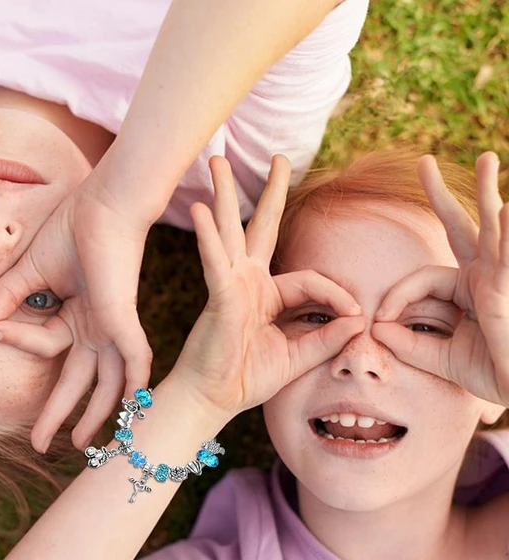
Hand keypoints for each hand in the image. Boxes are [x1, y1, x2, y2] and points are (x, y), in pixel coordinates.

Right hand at [0, 176, 152, 452]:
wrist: (103, 206)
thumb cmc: (71, 232)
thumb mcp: (30, 273)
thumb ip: (8, 300)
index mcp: (77, 317)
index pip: (44, 346)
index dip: (15, 340)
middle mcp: (97, 328)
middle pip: (80, 380)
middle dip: (61, 413)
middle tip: (43, 445)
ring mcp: (114, 326)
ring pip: (107, 381)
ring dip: (96, 414)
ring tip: (83, 445)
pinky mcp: (126, 320)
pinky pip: (135, 360)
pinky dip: (135, 386)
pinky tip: (132, 410)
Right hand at [171, 155, 364, 418]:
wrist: (213, 399)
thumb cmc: (248, 378)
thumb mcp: (298, 357)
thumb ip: (326, 337)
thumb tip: (360, 319)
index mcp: (266, 295)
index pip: (309, 279)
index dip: (336, 293)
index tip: (356, 315)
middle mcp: (247, 282)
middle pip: (260, 228)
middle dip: (271, 193)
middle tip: (279, 158)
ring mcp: (230, 286)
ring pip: (230, 232)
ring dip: (224, 195)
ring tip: (216, 162)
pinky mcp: (218, 298)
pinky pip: (215, 262)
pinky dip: (208, 237)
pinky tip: (200, 209)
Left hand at [373, 152, 508, 405]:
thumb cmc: (491, 372)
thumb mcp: (441, 358)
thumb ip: (409, 344)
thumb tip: (376, 330)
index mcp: (467, 288)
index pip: (423, 278)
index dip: (397, 296)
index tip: (380, 320)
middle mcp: (484, 276)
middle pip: (461, 228)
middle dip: (441, 197)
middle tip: (423, 162)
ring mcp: (500, 278)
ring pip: (490, 229)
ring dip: (485, 194)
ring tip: (485, 158)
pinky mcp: (508, 290)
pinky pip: (508, 257)